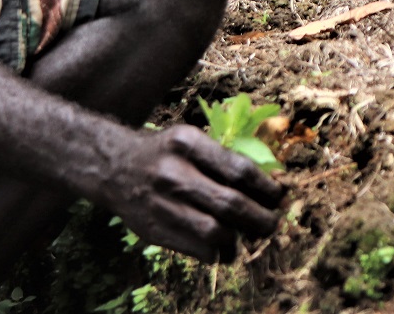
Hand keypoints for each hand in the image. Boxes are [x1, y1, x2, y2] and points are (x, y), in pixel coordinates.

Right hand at [98, 124, 286, 262]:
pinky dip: (218, 253)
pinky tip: (223, 247)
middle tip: (271, 223)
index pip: (238, 170)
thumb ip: (222, 160)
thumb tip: (267, 188)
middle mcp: (174, 173)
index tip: (279, 196)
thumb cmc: (165, 153)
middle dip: (260, 219)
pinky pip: (198, 250)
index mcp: (188, 143)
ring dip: (239, 239)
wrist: (114, 167)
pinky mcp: (154, 230)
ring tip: (247, 236)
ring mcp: (162, 204)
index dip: (266, 188)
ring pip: (215, 232)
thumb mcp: (190, 141)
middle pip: (230, 204)